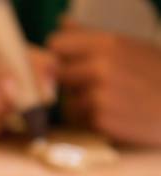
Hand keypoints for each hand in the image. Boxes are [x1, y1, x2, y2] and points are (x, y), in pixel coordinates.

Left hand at [49, 21, 160, 146]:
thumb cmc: (152, 75)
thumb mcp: (128, 45)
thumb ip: (91, 35)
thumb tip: (62, 22)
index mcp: (107, 43)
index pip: (56, 45)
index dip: (60, 55)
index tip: (67, 61)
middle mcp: (99, 68)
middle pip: (57, 74)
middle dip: (68, 80)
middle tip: (91, 84)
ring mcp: (98, 96)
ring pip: (66, 99)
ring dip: (79, 102)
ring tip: (106, 100)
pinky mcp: (99, 120)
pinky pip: (77, 118)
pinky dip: (88, 118)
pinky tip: (110, 114)